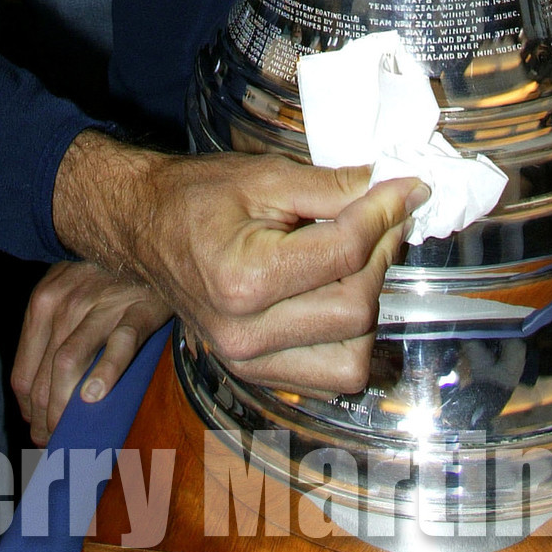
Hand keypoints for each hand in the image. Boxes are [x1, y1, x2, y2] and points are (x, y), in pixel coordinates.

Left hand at [12, 261, 171, 444]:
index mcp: (42, 304)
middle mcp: (65, 305)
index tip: (39, 430)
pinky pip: (118, 345)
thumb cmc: (101, 274)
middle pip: (45, 376)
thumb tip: (36, 394)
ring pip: (69, 363)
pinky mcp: (136, 310)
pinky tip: (96, 397)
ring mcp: (101, 306)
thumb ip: (48, 334)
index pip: (24, 373)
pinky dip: (105, 372)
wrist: (144, 238)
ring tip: (70, 435)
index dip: (28, 411)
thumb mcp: (64, 291)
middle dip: (46, 418)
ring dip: (65, 407)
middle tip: (56, 443)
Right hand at [52, 131, 418, 397]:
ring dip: (369, 302)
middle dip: (382, 256)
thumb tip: (397, 187)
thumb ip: (333, 186)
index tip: (408, 189)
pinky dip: (349, 337)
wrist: (143, 228)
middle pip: (356, 309)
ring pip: (353, 355)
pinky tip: (339, 292)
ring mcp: (249, 362)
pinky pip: (330, 374)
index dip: (386, 215)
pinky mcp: (255, 374)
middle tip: (385, 217)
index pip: (344, 255)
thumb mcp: (263, 176)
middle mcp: (245, 334)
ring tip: (358, 258)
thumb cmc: (196, 197)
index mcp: (243, 279)